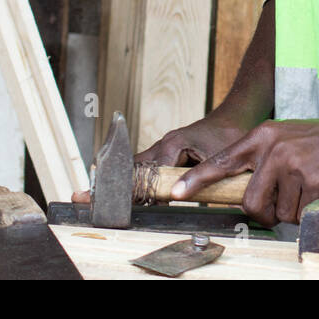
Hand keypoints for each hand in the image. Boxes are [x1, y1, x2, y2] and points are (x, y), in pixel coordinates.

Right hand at [69, 108, 255, 203]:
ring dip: (118, 181)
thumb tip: (183, 197)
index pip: (144, 173)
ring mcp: (163, 147)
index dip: (128, 191)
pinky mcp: (166, 152)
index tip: (109, 202)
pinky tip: (117, 190)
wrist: (236, 117)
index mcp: (172, 145)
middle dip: (109, 184)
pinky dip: (132, 177)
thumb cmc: (230, 136)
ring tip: (90, 195)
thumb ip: (199, 179)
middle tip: (83, 197)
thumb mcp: (217, 160)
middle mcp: (163, 144)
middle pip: (131, 168)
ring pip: (135, 166)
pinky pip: (145, 166)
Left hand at [173, 118, 318, 226]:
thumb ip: (261, 159)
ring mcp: (296, 166)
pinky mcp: (317, 183)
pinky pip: (302, 215)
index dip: (197, 181)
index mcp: (262, 136)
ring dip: (293, 210)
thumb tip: (244, 192)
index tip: (176, 193)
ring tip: (309, 187)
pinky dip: (311, 212)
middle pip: (250, 202)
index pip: (221, 161)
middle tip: (280, 204)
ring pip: (279, 212)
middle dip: (263, 213)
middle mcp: (275, 149)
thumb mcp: (284, 137)